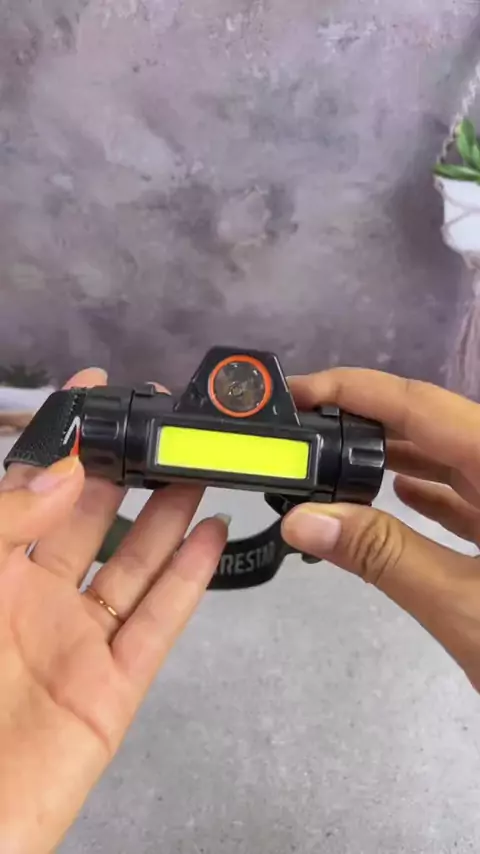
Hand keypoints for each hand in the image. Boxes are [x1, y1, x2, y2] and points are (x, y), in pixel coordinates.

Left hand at [0, 368, 228, 853]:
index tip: (96, 394)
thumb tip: (63, 473)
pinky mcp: (111, 689)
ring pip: (136, 563)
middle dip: (128, 470)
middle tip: (163, 429)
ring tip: (199, 469)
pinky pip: (159, 625)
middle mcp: (33, 599)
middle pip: (93, 518)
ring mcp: (77, 642)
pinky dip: (190, 581)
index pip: (34, 488)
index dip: (66, 439)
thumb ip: (3, 524)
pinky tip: (211, 539)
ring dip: (170, 515)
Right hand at [282, 369, 479, 690]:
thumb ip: (383, 557)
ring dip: (396, 455)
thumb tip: (303, 520)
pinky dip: (431, 490)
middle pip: (437, 424)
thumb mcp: (467, 610)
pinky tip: (397, 493)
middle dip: (368, 420)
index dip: (355, 389)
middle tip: (305, 432)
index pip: (423, 406)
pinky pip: (472, 492)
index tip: (297, 393)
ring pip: (454, 456)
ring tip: (336, 460)